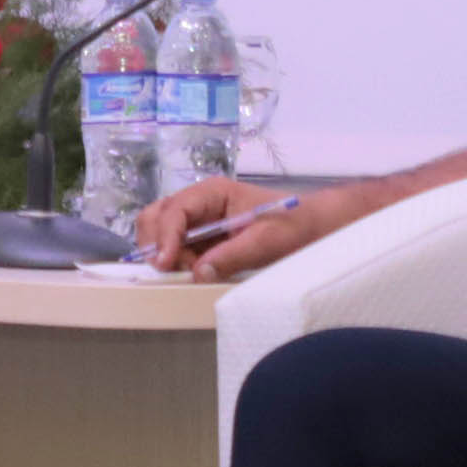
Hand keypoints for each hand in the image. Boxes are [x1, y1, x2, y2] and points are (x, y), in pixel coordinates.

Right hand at [132, 175, 314, 279]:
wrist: (312, 228)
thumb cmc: (292, 227)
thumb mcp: (266, 242)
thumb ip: (232, 256)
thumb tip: (198, 274)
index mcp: (212, 192)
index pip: (175, 210)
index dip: (165, 237)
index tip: (165, 264)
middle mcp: (198, 202)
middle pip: (155, 216)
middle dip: (156, 244)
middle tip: (175, 269)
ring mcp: (196, 220)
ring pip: (158, 232)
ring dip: (163, 254)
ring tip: (189, 271)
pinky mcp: (200, 238)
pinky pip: (174, 248)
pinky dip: (174, 262)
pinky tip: (194, 272)